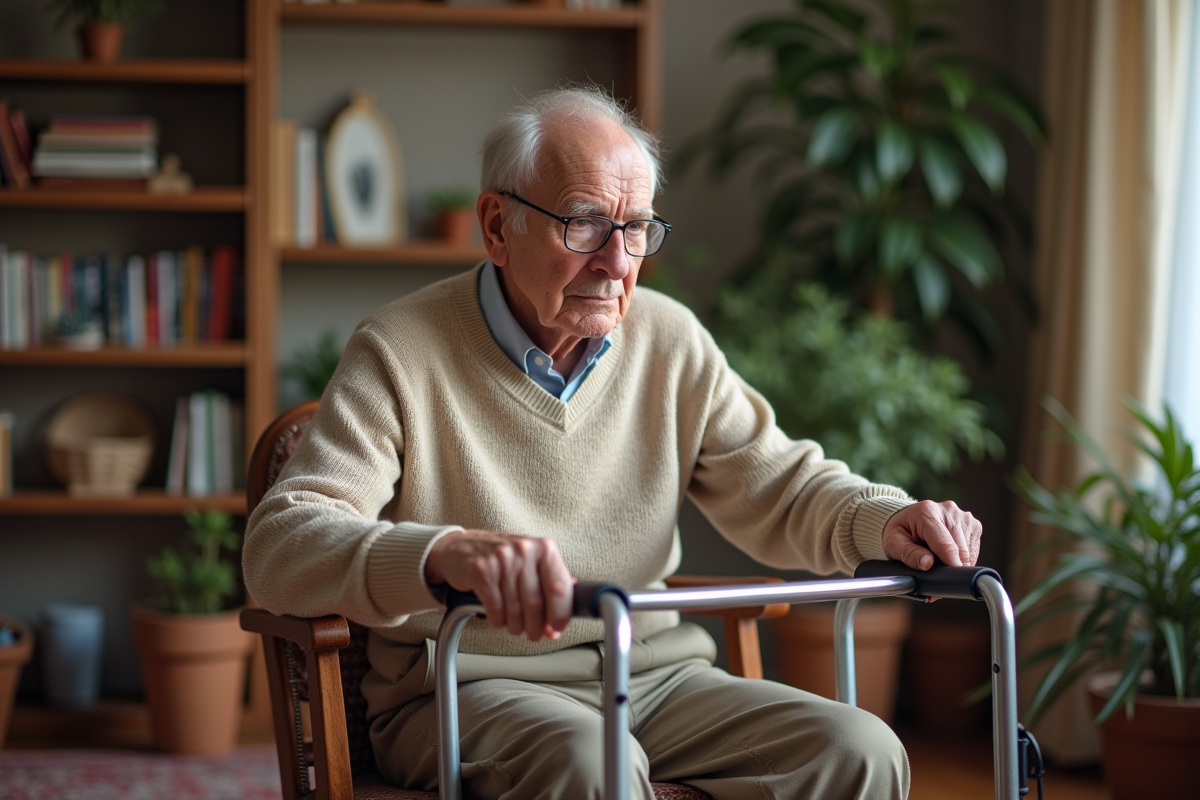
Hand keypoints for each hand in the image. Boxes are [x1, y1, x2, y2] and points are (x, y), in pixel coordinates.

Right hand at [424, 530, 573, 641]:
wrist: (460, 548)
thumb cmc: (502, 559)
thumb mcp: (531, 564)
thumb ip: (549, 588)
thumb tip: (561, 621)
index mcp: (544, 548)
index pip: (560, 587)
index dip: (561, 614)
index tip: (557, 628)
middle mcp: (524, 550)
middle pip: (536, 603)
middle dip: (536, 627)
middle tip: (534, 633)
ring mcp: (502, 559)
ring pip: (515, 610)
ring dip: (516, 626)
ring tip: (514, 625)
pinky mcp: (481, 571)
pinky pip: (495, 609)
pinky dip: (498, 621)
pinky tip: (498, 617)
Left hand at [882, 500, 981, 569]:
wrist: (908, 519)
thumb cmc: (901, 531)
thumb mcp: (893, 543)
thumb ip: (909, 553)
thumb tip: (927, 564)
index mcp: (927, 512)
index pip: (944, 543)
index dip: (949, 564)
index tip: (949, 579)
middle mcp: (948, 511)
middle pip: (960, 549)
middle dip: (951, 567)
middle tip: (938, 576)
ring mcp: (963, 516)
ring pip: (969, 551)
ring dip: (958, 562)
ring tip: (940, 560)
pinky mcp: (973, 524)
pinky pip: (973, 550)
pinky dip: (964, 558)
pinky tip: (949, 554)